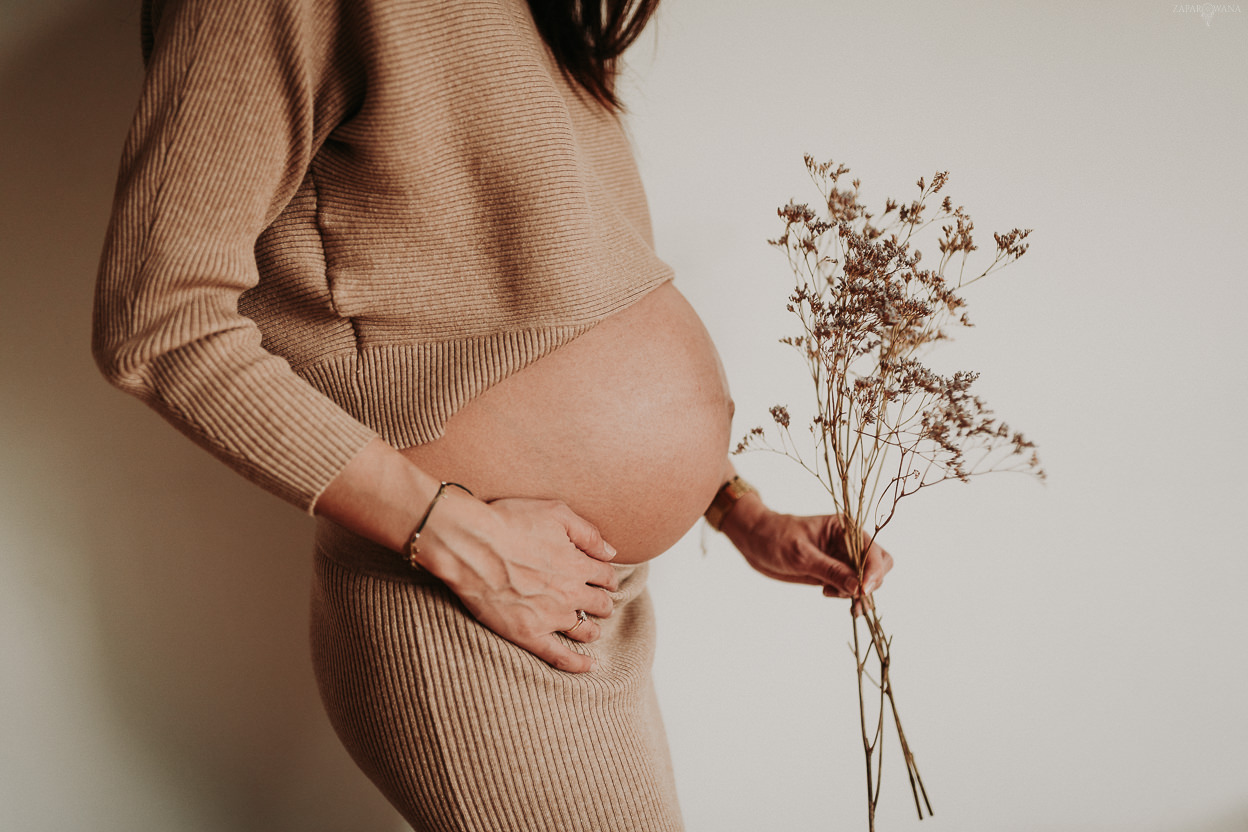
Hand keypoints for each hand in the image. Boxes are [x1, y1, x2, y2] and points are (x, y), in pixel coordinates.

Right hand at [414, 493, 619, 673]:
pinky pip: (560, 656)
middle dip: (602, 602)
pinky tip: (591, 666)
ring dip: (593, 628)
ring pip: (585, 630)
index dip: (606, 576)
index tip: (602, 578)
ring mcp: (550, 616)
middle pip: (601, 604)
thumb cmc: (509, 522)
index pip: (607, 576)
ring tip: (591, 628)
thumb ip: (588, 533)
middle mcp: (571, 593)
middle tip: (596, 601)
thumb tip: (611, 552)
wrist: (470, 544)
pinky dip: (579, 664)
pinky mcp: (528, 634)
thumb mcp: (556, 512)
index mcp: (579, 564)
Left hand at [722, 497, 892, 609]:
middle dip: (869, 582)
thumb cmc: (775, 538)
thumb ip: (830, 570)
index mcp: (845, 528)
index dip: (873, 571)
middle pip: (879, 565)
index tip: (863, 590)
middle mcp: (848, 543)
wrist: (754, 540)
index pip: (873, 551)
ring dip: (856, 592)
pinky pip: (851, 586)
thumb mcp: (801, 555)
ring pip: (867, 579)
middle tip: (849, 594)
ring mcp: (842, 558)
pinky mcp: (833, 572)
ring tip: (828, 593)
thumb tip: (858, 588)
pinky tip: (830, 595)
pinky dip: (848, 596)